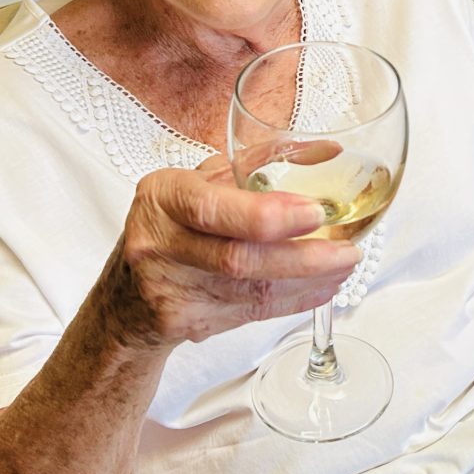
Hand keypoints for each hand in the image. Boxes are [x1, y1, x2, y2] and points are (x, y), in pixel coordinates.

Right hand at [104, 154, 359, 348]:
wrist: (126, 296)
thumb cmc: (171, 225)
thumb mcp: (198, 182)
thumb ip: (258, 161)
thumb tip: (326, 149)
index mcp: (163, 197)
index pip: (213, 209)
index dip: (268, 214)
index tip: (315, 212)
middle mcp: (160, 244)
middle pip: (238, 259)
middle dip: (302, 257)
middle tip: (347, 249)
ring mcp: (172, 290)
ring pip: (252, 291)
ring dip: (309, 280)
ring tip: (346, 265)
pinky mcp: (188, 324)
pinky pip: (253, 313)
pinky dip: (295, 300)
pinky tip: (324, 287)